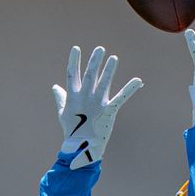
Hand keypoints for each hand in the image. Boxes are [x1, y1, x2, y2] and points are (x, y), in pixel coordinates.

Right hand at [52, 46, 142, 169]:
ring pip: (104, 83)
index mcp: (73, 97)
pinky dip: (130, 88)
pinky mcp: (109, 111)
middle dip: (95, 61)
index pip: (72, 75)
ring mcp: (97, 104)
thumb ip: (61, 97)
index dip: (74, 61)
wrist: (80, 147)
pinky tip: (138, 80)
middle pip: (90, 75)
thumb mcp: (63, 112)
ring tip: (114, 58)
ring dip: (109, 70)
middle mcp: (85, 98)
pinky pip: (121, 97)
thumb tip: (55, 87)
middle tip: (100, 49)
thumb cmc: (72, 130)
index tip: (76, 48)